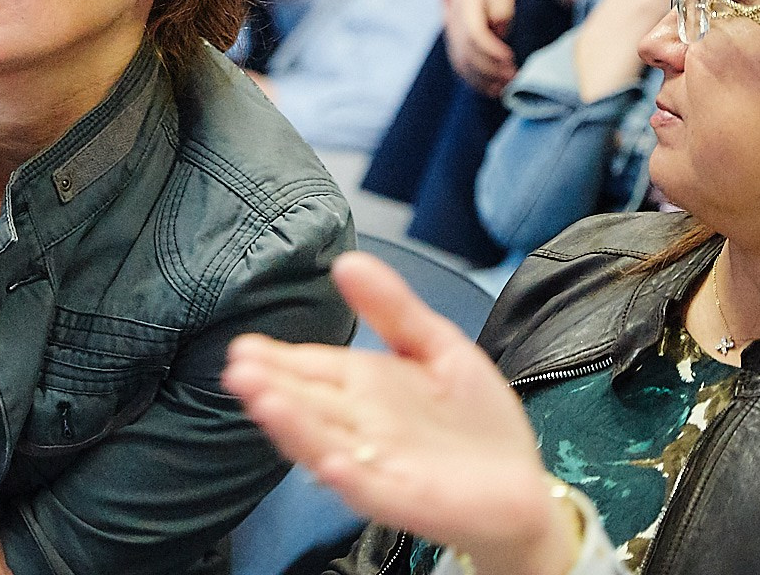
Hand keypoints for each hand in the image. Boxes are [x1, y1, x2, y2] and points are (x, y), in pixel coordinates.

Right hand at [224, 253, 581, 574]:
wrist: (521, 485)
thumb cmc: (475, 421)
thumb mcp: (436, 346)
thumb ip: (393, 308)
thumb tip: (346, 260)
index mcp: (363, 387)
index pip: (310, 369)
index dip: (277, 359)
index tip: (244, 346)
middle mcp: (360, 426)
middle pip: (306, 404)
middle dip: (271, 388)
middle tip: (238, 369)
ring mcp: (378, 464)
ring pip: (324, 443)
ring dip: (293, 426)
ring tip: (263, 403)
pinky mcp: (406, 499)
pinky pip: (370, 489)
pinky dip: (349, 476)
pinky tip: (329, 460)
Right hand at [446, 0, 518, 95]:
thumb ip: (502, 5)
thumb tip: (499, 29)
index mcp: (464, 4)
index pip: (473, 34)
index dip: (490, 51)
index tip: (510, 59)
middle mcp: (453, 22)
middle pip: (466, 52)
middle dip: (489, 69)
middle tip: (513, 77)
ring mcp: (451, 34)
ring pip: (461, 63)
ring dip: (483, 79)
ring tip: (505, 87)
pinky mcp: (455, 45)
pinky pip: (461, 66)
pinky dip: (476, 81)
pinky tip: (493, 89)